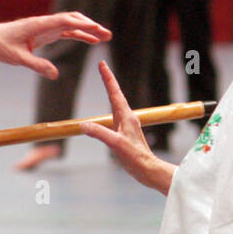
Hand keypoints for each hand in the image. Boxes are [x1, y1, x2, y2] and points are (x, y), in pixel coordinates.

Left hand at [0, 12, 109, 77]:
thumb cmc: (2, 46)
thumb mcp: (18, 58)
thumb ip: (37, 65)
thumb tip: (55, 75)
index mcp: (40, 25)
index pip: (66, 22)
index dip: (84, 25)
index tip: (98, 30)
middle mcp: (46, 23)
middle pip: (73, 20)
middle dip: (91, 26)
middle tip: (107, 35)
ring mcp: (46, 27)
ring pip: (71, 25)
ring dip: (87, 30)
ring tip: (104, 37)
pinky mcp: (45, 33)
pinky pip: (65, 32)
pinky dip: (78, 35)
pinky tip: (89, 41)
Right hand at [79, 61, 170, 192]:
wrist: (148, 170)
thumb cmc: (135, 157)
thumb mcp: (115, 144)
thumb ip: (99, 133)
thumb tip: (83, 125)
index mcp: (126, 117)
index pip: (114, 93)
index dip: (108, 78)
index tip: (102, 64)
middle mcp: (128, 118)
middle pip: (116, 95)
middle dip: (109, 81)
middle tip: (102, 68)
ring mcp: (127, 126)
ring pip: (116, 105)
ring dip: (111, 93)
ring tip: (106, 83)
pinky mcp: (126, 134)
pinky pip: (115, 116)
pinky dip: (110, 108)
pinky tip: (109, 113)